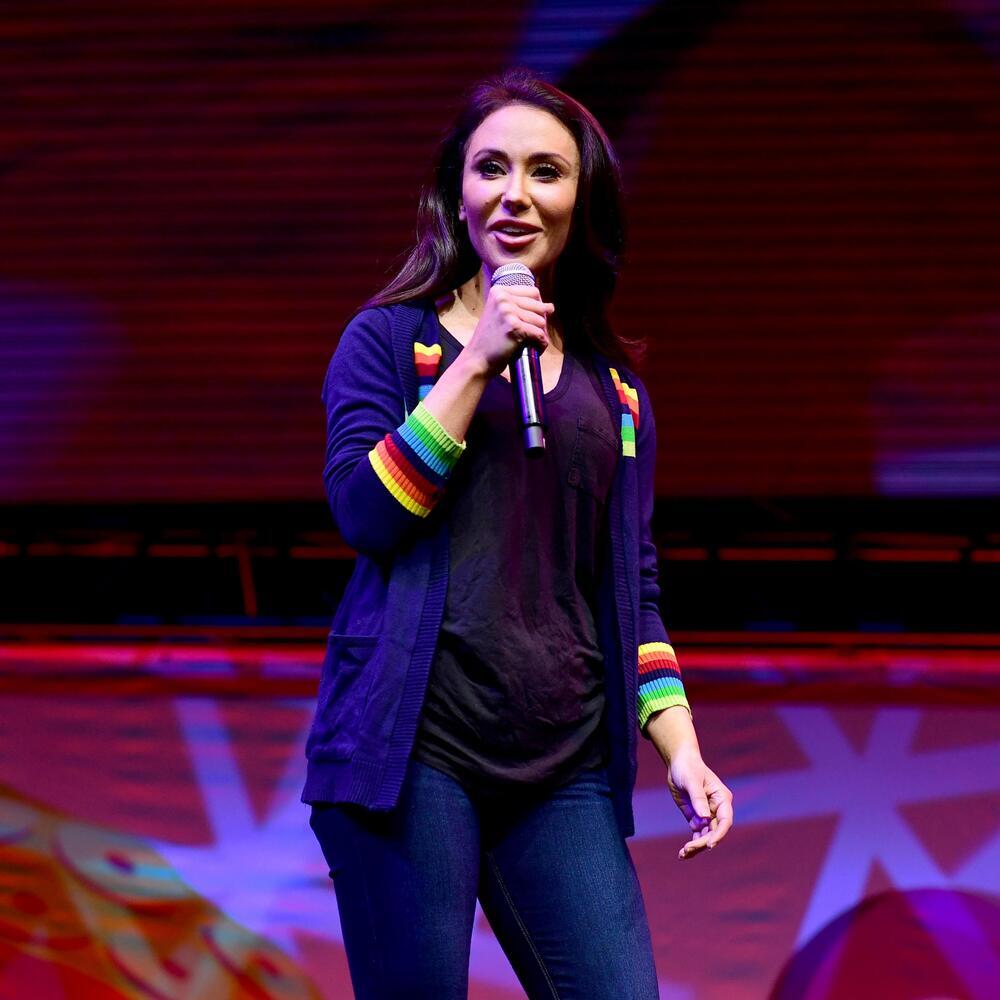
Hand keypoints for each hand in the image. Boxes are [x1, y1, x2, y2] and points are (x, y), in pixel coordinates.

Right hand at [464, 284, 553, 378]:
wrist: (477, 359)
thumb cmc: (491, 340)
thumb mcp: (500, 314)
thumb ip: (518, 305)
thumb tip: (550, 306)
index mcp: (499, 291)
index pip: (533, 292)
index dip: (539, 307)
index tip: (533, 320)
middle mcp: (503, 298)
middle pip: (539, 306)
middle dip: (542, 322)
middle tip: (535, 335)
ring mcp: (508, 311)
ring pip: (541, 321)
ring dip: (541, 334)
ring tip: (533, 343)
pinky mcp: (514, 327)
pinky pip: (539, 334)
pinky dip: (541, 344)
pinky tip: (536, 350)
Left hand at [665, 744, 733, 860]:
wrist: (679, 762)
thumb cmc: (688, 767)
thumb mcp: (691, 781)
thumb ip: (698, 798)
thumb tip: (705, 818)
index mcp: (722, 799)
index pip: (725, 821)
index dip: (719, 834)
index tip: (709, 844)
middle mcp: (717, 809)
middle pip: (714, 831)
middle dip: (702, 842)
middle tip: (687, 849)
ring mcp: (706, 814)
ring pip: (706, 836)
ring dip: (696, 847)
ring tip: (683, 854)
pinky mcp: (696, 817)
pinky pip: (696, 834)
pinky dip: (691, 844)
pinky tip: (683, 854)